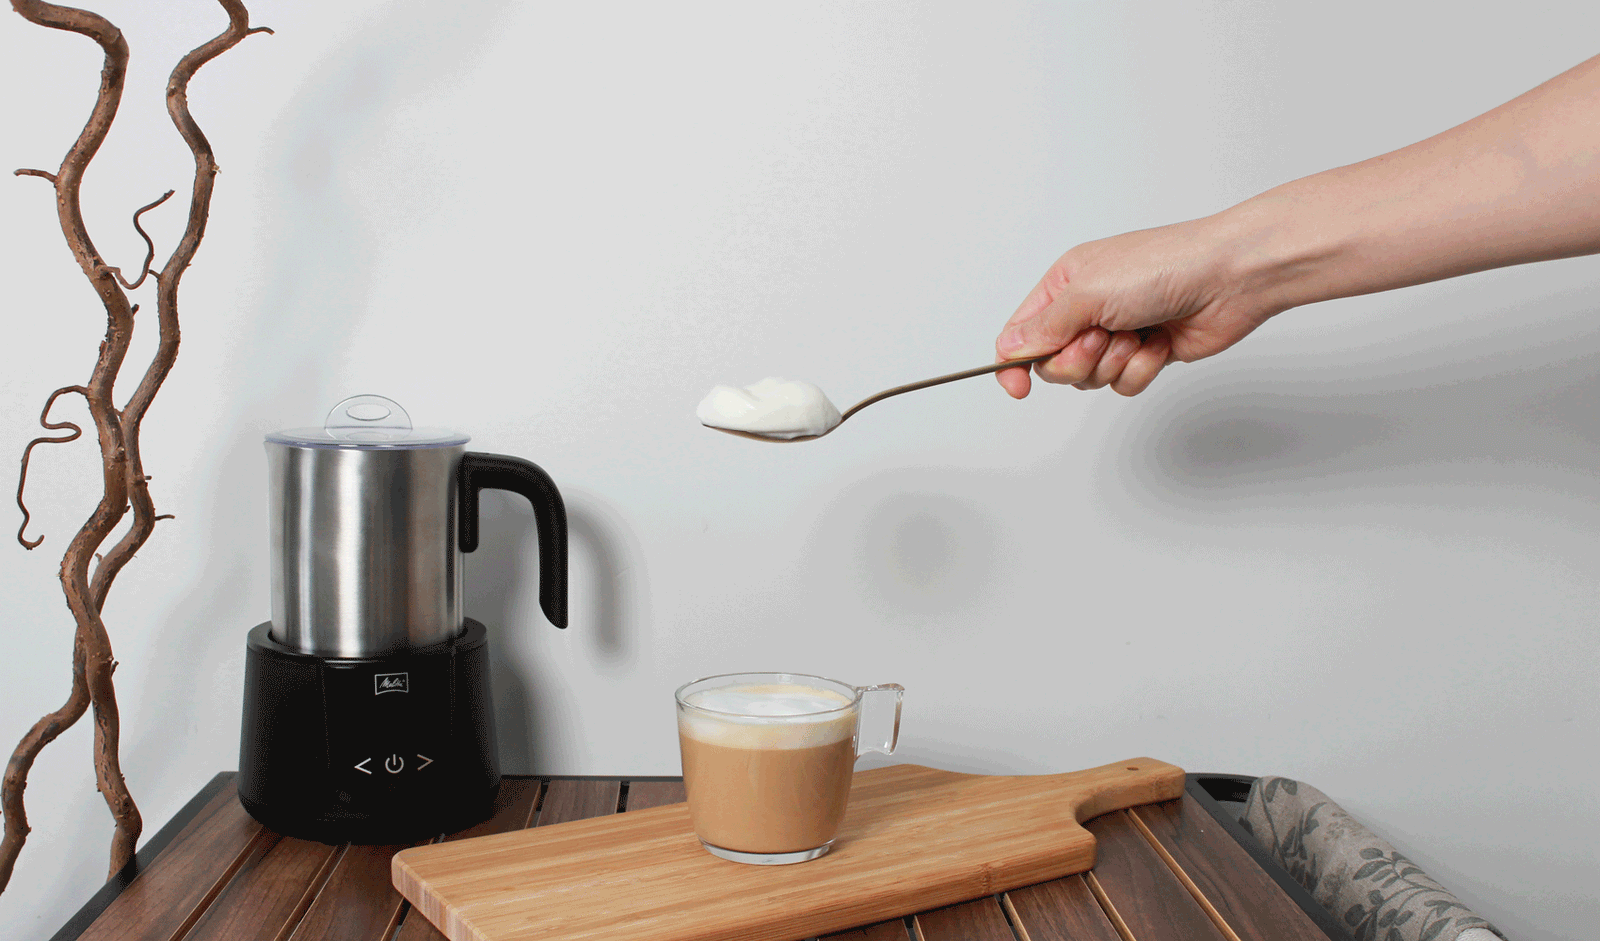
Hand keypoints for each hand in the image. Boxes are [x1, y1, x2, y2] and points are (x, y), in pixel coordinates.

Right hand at [994, 214, 1285, 397]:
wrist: (1230, 278)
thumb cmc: (1164, 265)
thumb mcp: (1088, 292)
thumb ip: (1043, 327)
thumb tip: (1009, 347)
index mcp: (1066, 284)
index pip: (1021, 332)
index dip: (1014, 363)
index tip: (1016, 387)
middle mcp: (1088, 308)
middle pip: (1054, 363)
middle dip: (1077, 360)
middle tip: (1100, 338)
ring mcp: (1118, 332)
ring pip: (1090, 378)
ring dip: (1113, 363)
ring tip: (1136, 334)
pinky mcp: (1145, 353)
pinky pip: (1124, 384)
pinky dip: (1140, 368)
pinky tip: (1159, 343)